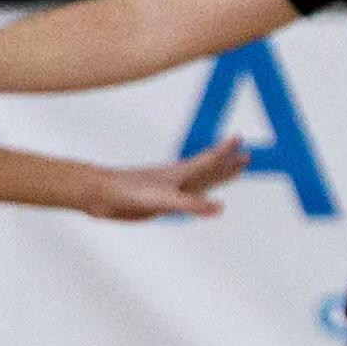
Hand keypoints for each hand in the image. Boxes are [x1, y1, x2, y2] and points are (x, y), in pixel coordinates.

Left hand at [83, 142, 244, 220]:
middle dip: (228, 164)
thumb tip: (220, 207)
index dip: (224, 151)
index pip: (209, 161)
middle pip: (210, 170)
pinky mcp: (160, 201)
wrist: (99, 194)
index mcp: (180, 175)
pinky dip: (200, 195)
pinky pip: (188, 197)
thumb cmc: (128, 192)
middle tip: (247, 156)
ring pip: (200, 182)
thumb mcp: (163, 200)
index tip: (239, 138)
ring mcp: (170, 190)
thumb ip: (190, 204)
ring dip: (217, 177)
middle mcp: (178, 180)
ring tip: (231, 171)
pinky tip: (200, 198)